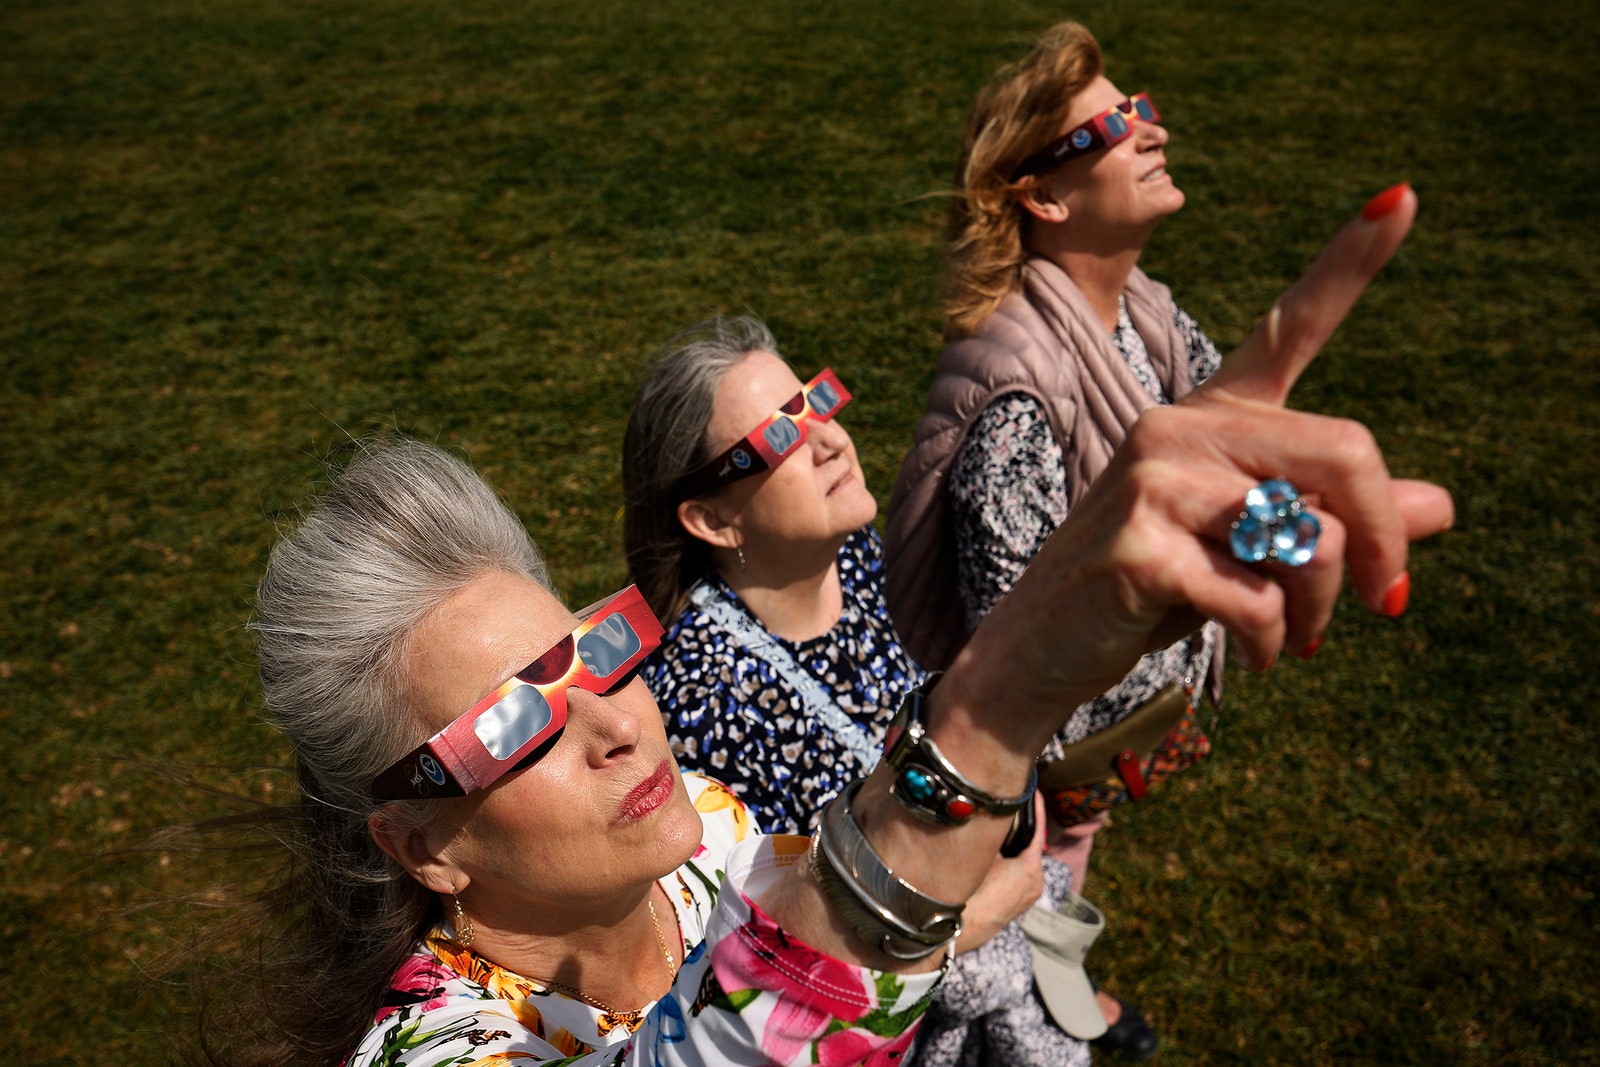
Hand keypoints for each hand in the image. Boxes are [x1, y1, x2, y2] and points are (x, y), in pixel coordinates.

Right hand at [948, 184, 1455, 756]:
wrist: (1039, 652)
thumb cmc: (1146, 595)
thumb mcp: (1247, 552)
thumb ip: (1331, 521)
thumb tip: (1442, 506)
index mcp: (1209, 419)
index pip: (1287, 330)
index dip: (1348, 264)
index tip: (1402, 197)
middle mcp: (1179, 428)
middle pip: (1343, 451)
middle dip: (1380, 542)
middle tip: (1383, 604)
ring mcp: (1154, 479)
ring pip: (1308, 534)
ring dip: (1320, 608)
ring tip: (1292, 639)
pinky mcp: (1140, 543)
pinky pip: (1261, 594)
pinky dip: (1275, 641)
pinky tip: (1257, 656)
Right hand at [952, 793, 1046, 953]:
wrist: (967, 926)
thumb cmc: (975, 892)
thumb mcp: (985, 858)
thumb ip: (994, 838)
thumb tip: (995, 820)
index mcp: (1031, 868)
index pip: (1037, 831)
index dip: (1037, 811)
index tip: (1037, 795)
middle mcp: (1036, 882)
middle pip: (1030, 847)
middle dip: (1020, 831)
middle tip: (1010, 812)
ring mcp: (1030, 894)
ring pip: (1025, 862)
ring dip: (1015, 849)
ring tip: (1000, 833)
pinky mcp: (1022, 902)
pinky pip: (1021, 876)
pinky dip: (1014, 864)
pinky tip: (998, 859)